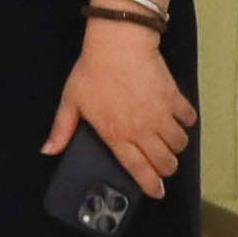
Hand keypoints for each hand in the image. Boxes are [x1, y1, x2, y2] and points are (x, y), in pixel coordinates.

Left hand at [45, 16, 193, 196]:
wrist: (118, 44)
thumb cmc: (92, 72)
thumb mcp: (71, 101)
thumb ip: (61, 129)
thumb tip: (49, 150)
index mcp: (117, 134)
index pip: (138, 168)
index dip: (150, 184)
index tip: (157, 192)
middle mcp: (143, 130)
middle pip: (165, 161)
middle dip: (166, 169)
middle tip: (163, 167)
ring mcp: (161, 115)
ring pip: (179, 143)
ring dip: (176, 147)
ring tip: (168, 144)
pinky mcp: (175, 99)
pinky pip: (188, 119)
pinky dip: (186, 123)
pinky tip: (178, 120)